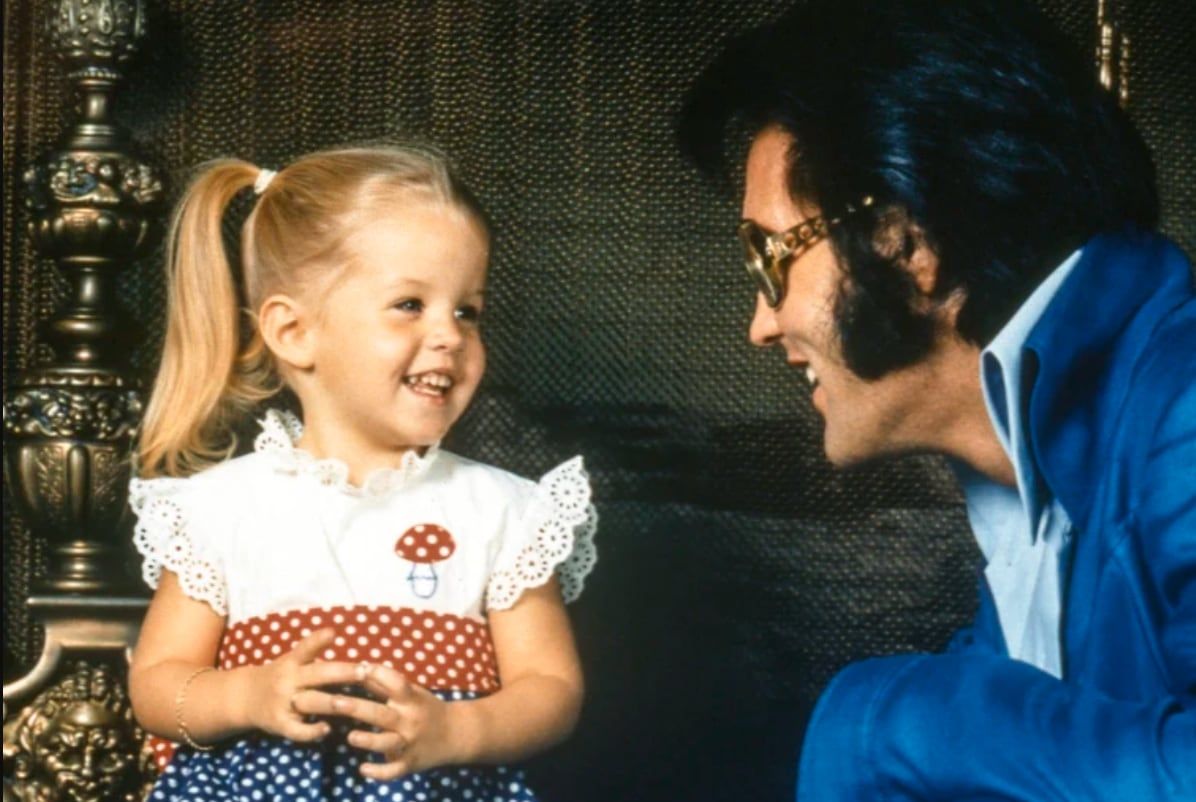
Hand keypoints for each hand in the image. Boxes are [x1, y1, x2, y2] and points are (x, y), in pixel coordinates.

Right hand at [243, 628, 360, 741]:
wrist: (244, 698)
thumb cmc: (279, 676)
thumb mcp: (291, 660)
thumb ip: (311, 650)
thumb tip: (336, 632)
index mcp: (292, 663)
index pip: (305, 648)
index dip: (318, 640)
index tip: (333, 633)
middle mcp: (288, 680)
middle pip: (317, 674)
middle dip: (342, 673)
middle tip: (364, 671)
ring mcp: (283, 702)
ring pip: (311, 702)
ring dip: (332, 703)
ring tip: (352, 704)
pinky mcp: (279, 724)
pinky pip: (297, 730)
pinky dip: (312, 731)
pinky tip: (327, 729)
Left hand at [334, 663, 457, 779]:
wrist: (455, 733)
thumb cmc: (426, 708)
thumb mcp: (412, 693)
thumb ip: (385, 684)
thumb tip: (359, 667)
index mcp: (411, 700)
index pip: (396, 684)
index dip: (379, 674)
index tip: (359, 669)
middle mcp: (409, 721)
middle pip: (382, 714)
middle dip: (357, 708)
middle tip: (334, 702)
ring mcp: (409, 743)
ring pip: (387, 743)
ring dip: (368, 740)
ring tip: (350, 737)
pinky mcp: (409, 763)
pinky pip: (393, 771)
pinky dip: (378, 772)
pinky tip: (363, 769)